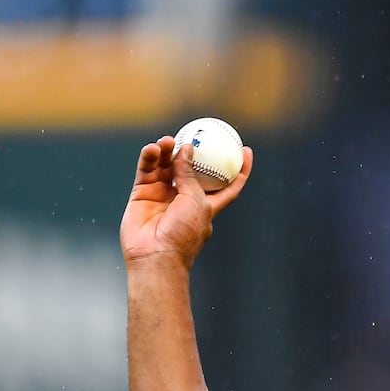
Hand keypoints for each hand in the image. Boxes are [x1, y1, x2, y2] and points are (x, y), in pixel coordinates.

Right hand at [120, 137, 252, 269]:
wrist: (154, 254)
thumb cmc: (182, 233)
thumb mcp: (195, 202)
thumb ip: (190, 174)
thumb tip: (186, 148)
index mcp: (207, 205)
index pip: (228, 186)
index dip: (240, 170)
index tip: (246, 150)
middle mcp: (185, 199)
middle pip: (190, 169)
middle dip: (191, 151)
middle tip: (191, 135)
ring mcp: (163, 195)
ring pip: (166, 166)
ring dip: (167, 151)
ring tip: (167, 141)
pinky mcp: (143, 194)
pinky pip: (148, 170)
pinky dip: (150, 157)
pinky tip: (152, 148)